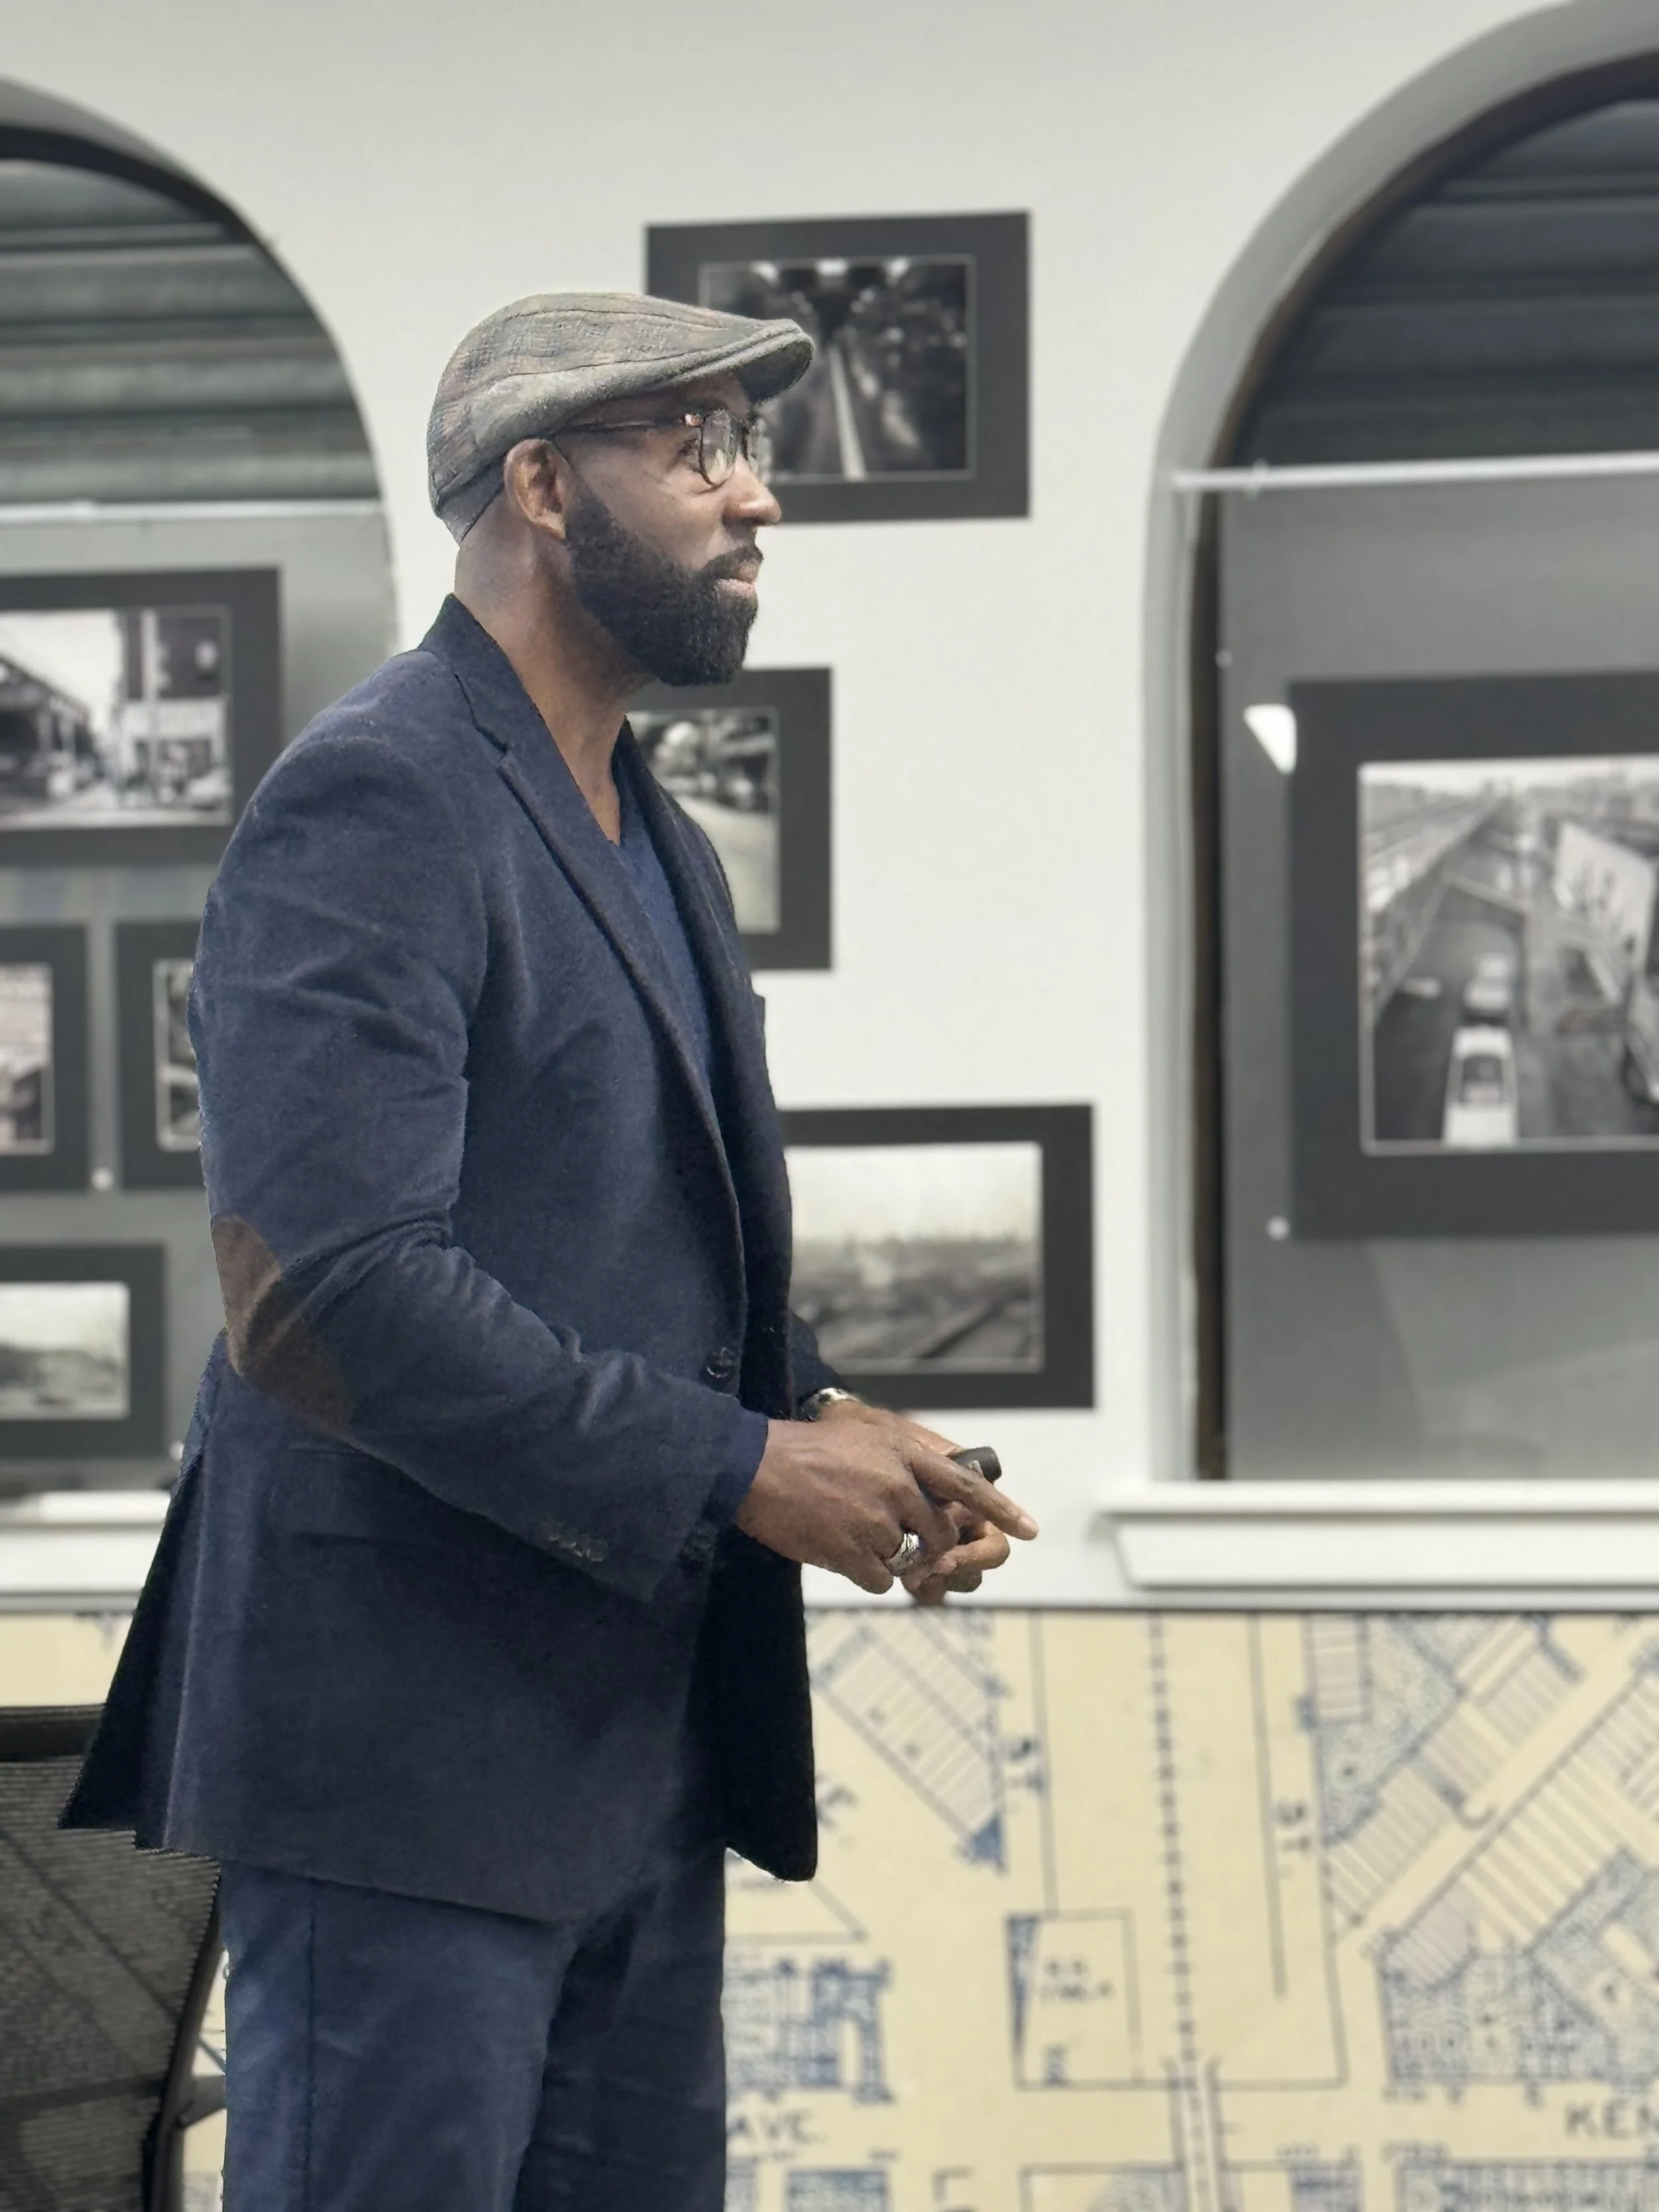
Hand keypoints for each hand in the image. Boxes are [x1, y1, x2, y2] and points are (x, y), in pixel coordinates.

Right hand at [735, 1403, 1036, 1594]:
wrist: (753, 1466)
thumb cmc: (806, 1449)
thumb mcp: (865, 1436)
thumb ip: (905, 1459)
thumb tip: (937, 1492)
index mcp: (903, 1453)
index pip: (965, 1485)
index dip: (1000, 1509)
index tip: (1029, 1531)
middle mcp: (898, 1486)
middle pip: (936, 1532)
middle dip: (919, 1540)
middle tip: (882, 1530)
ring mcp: (877, 1521)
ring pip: (908, 1559)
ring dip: (883, 1555)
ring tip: (845, 1528)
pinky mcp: (854, 1552)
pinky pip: (882, 1580)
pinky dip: (866, 1572)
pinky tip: (839, 1547)